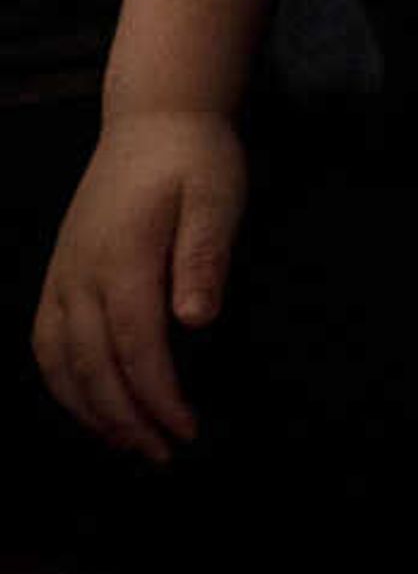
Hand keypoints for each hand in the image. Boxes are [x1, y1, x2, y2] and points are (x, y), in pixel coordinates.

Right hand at [31, 108, 245, 461]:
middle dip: (127, 419)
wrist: (154, 119)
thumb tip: (197, 321)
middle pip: (93, 367)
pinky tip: (88, 404)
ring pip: (59, 363)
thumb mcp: (217, 197)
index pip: (136, 349)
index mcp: (122, 261)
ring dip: (90, 411)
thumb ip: (205, 257)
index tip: (186, 430)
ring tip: (129, 444)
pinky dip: (61, 383)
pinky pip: (45, 342)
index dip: (158, 397)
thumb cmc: (195, 160)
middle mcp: (80, 276)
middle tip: (164, 454)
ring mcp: (62, 276)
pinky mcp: (58, 274)